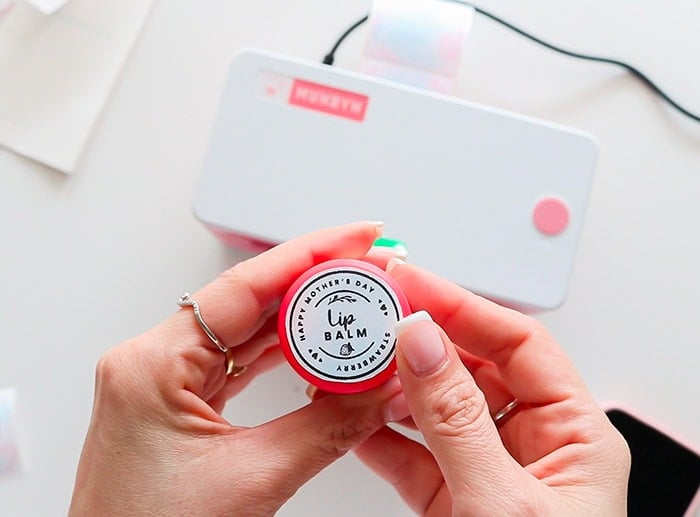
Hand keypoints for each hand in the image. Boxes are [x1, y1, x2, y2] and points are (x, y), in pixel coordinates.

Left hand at [69, 222, 410, 515]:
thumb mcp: (252, 480)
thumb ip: (328, 428)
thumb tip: (382, 393)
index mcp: (152, 366)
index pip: (243, 287)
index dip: (309, 254)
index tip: (357, 237)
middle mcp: (152, 363)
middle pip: (247, 301)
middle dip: (313, 283)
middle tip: (368, 269)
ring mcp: (164, 381)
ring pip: (245, 330)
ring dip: (302, 318)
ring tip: (352, 303)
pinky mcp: (178, 401)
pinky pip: (238, 361)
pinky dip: (282, 352)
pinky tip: (316, 345)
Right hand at [354, 261, 630, 515]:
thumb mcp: (502, 503)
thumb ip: (454, 418)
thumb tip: (420, 341)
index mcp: (573, 436)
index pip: (517, 344)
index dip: (463, 306)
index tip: (413, 284)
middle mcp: (531, 446)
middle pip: (472, 367)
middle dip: (421, 339)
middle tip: (376, 312)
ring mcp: (486, 471)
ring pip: (434, 405)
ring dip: (393, 382)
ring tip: (355, 356)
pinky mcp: (451, 498)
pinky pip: (410, 451)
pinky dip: (377, 431)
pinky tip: (351, 413)